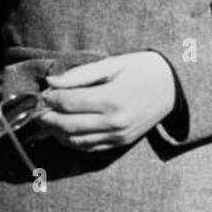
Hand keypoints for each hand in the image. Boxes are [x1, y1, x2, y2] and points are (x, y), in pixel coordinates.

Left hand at [37, 51, 177, 151]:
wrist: (175, 87)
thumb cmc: (143, 69)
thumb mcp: (113, 63)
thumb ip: (80, 75)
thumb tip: (51, 83)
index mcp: (112, 99)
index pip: (68, 104)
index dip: (49, 99)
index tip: (41, 93)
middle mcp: (114, 122)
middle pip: (67, 126)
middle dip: (46, 118)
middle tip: (36, 109)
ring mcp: (118, 136)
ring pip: (75, 141)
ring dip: (56, 133)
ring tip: (46, 119)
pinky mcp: (121, 143)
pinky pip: (89, 147)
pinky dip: (71, 141)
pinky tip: (63, 131)